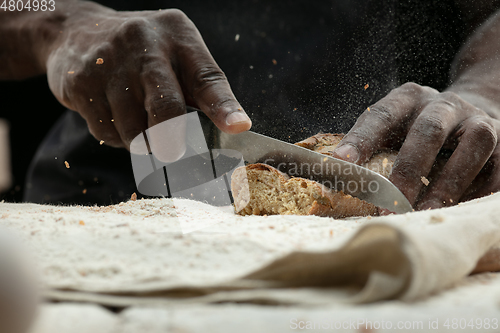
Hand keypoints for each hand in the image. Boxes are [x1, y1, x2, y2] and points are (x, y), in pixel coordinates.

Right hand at [45, 4, 250, 149]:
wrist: (76, 32)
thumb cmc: (143, 51)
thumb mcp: (177, 54)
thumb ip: (202, 88)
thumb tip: (233, 129)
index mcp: (178, 38)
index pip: (207, 78)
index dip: (224, 107)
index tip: (238, 127)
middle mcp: (143, 45)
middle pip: (166, 110)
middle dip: (172, 143)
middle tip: (172, 152)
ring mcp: (109, 64)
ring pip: (134, 132)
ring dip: (141, 141)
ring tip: (138, 121)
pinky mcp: (80, 84)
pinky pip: (106, 132)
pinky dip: (116, 137)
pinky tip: (115, 116)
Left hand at [332, 82, 499, 209]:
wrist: (473, 110)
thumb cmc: (418, 129)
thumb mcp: (394, 126)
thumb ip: (370, 146)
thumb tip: (336, 179)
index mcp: (408, 98)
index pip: (382, 115)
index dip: (361, 138)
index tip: (341, 163)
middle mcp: (444, 104)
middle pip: (428, 130)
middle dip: (409, 169)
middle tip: (390, 203)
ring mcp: (478, 120)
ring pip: (472, 146)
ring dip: (448, 183)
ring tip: (426, 213)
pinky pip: (497, 167)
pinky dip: (478, 190)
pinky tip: (458, 211)